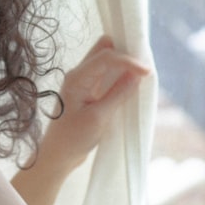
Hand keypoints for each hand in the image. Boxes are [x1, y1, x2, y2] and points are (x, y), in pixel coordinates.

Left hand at [40, 36, 149, 172]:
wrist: (57, 155)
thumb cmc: (73, 138)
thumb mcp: (98, 117)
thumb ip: (118, 94)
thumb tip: (137, 75)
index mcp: (77, 78)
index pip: (106, 57)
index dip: (129, 61)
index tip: (147, 72)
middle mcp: (79, 74)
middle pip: (104, 48)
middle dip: (125, 52)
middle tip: (144, 66)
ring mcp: (83, 81)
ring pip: (106, 59)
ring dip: (123, 63)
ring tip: (141, 73)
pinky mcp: (89, 91)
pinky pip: (106, 73)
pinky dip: (120, 74)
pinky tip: (131, 82)